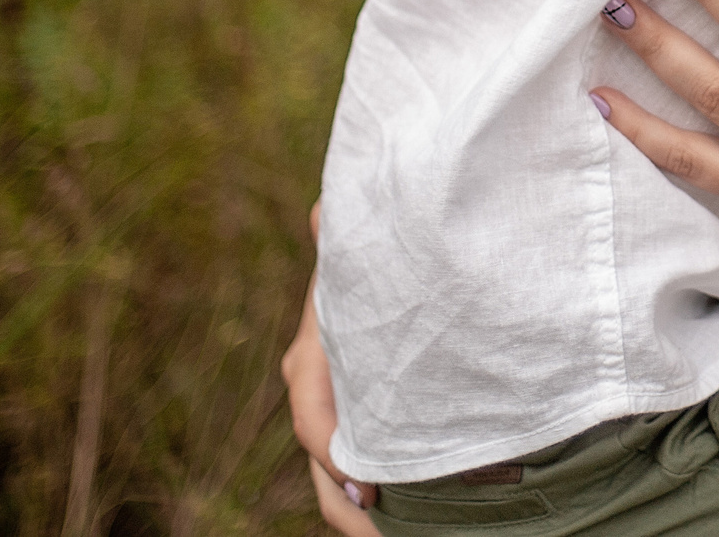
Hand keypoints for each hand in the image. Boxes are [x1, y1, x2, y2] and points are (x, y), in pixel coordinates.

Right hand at [281, 205, 377, 535]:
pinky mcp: (366, 418)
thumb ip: (342, 235)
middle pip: (324, 465)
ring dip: (360, 508)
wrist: (376, 257)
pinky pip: (363, 461)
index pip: (315, 423)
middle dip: (347, 506)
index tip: (368, 490)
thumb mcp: (357, 248)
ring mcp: (341, 409)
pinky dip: (376, 489)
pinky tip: (405, 517)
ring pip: (340, 472)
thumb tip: (322, 212)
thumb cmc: (371, 251)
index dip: (335, 460)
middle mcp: (319, 392)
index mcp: (313, 359)